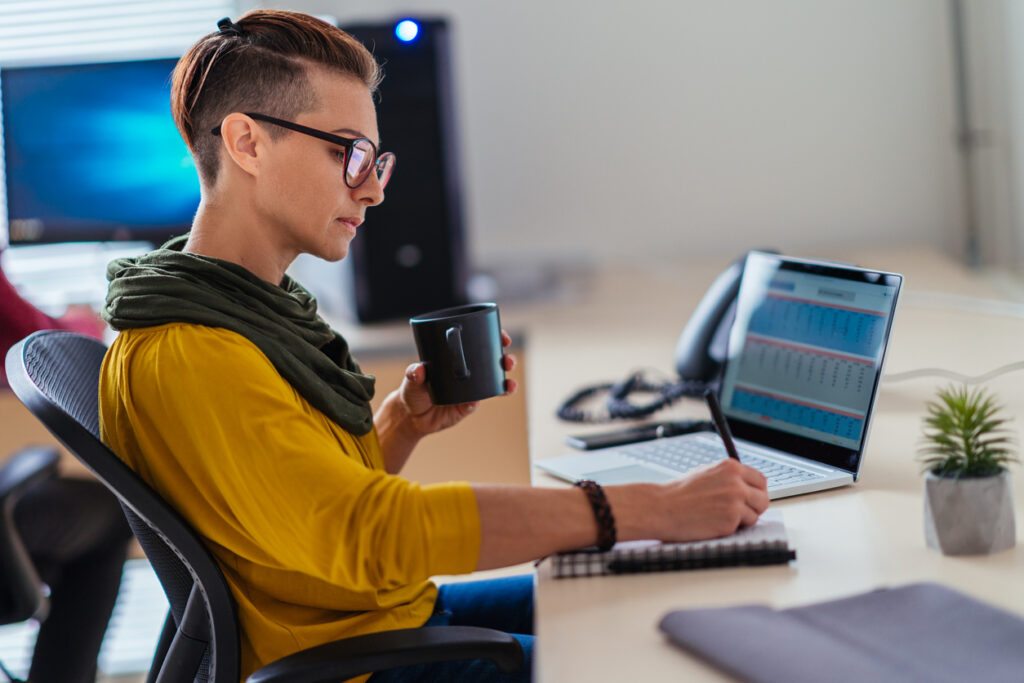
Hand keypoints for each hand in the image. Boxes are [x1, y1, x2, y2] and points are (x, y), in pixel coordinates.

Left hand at [398, 330, 517, 436]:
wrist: (412, 417)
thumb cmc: (412, 391)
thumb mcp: (411, 379)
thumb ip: (414, 373)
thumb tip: (418, 369)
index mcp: (457, 359)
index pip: (479, 344)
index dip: (494, 339)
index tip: (502, 337)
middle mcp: (467, 373)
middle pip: (493, 363)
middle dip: (506, 359)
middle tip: (508, 360)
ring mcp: (469, 390)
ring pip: (493, 384)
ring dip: (505, 383)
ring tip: (510, 385)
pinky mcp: (466, 407)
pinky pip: (476, 403)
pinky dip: (479, 401)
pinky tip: (479, 400)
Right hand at [617, 459, 768, 542]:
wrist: (662, 507)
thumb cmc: (680, 492)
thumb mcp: (707, 473)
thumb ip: (729, 477)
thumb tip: (748, 486)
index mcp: (731, 467)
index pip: (760, 480)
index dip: (756, 492)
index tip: (750, 498)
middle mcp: (736, 483)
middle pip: (763, 499)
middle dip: (754, 507)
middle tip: (739, 512)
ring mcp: (735, 502)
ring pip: (755, 515)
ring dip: (742, 519)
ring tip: (720, 516)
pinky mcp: (730, 521)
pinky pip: (742, 527)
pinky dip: (731, 528)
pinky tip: (713, 523)